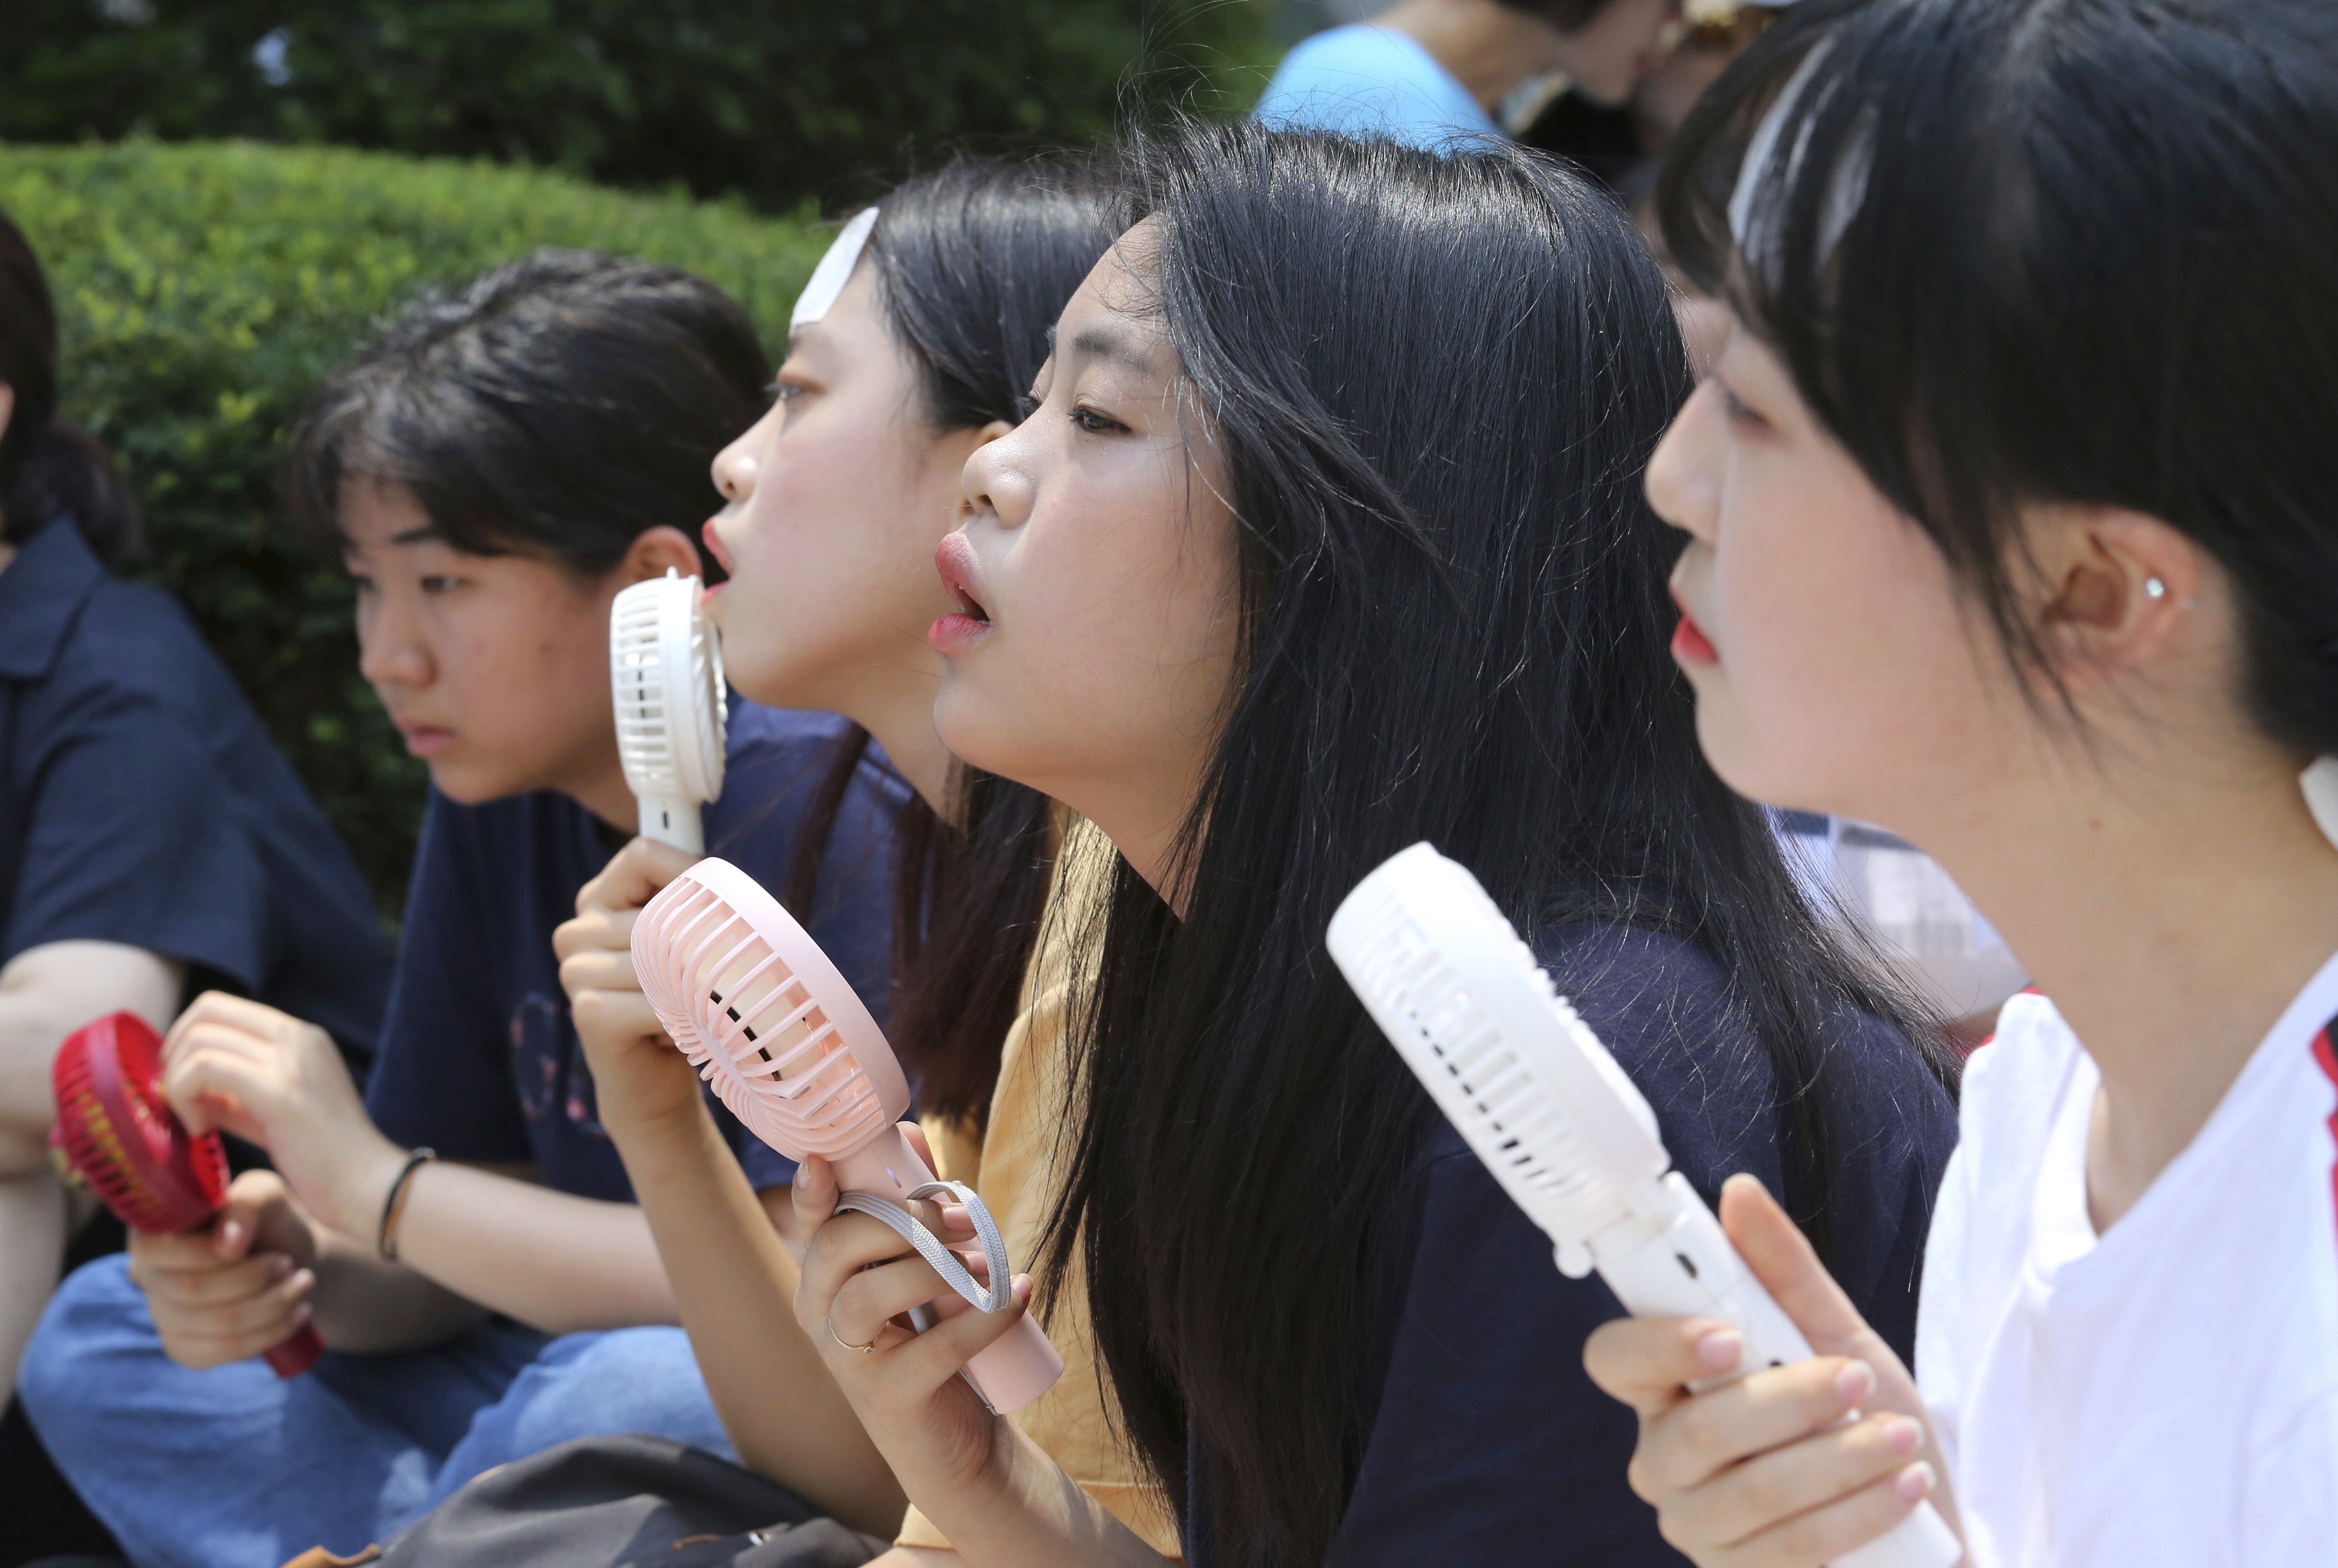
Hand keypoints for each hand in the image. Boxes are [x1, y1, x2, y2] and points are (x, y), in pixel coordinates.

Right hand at [127, 1169, 318, 1368]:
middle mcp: (147, 1274)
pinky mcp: (186, 1348)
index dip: (205, 1253)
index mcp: (152, 1230)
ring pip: (217, 1323)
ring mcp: (162, 1315)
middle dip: (253, 1278)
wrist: (295, 1259)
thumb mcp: (265, 1194)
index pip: (155, 1250)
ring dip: (273, 1303)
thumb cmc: (269, 1221)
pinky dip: (272, 1331)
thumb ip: (245, 1203)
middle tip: (288, 1263)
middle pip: (192, 1290)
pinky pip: (226, 1350)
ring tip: (304, 1282)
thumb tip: (226, 1243)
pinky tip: (298, 1313)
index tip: (249, 1246)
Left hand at [161, 992, 404, 1238]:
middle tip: (177, 1098)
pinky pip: (205, 1069)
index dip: (185, 1038)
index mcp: (302, 1037)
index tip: (181, 1083)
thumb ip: (234, 1092)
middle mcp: (298, 1037)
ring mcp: (291, 1060)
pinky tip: (199, 1130)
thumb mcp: (272, 1113)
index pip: (222, 1007)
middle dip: (174, 1053)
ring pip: (201, 1040)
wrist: (368, 1187)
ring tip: (193, 1122)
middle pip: (207, 1010)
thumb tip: (180, 1085)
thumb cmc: (324, 1160)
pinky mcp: (279, 1091)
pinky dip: (184, 1096)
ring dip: (178, 1081)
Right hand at [555, 835, 708, 1132]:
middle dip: (700, 944)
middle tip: (712, 979)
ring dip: (693, 986)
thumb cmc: (677, 1002)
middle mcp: (578, 930)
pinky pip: (657, 998)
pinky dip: (684, 1015)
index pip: (643, 853)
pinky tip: (679, 1030)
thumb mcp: (685, 943)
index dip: (689, 869)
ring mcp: (575, 970)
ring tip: (691, 1007)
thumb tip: (722, 886)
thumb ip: (694, 904)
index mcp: (597, 901)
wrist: (655, 1080)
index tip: (718, 902)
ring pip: (661, 953)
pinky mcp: (589, 1010)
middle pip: (659, 908)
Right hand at [791, 1134, 1022, 1505]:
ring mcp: (848, 1360)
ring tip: (991, 1266)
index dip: (810, 1193)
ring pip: (871, 1294)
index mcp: (823, 1277)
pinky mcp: (889, 1398)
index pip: (811, 1226)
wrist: (954, 1440)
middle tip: (965, 1221)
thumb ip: (914, 1206)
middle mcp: (820, 1315)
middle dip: (907, 1220)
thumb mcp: (921, 1270)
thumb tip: (908, 1132)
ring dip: (940, 1267)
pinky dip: (985, 1316)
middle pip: (838, 1247)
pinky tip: (1020, 1293)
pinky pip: (934, 1347)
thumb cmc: (935, 1339)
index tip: (819, 1163)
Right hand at [1582, 1175, 1961, 1566]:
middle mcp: (1664, 1460)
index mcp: (1665, 1389)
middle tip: (1854, 1379)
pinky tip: (1903, 1485)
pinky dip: (1858, 1510)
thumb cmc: (1863, 1415)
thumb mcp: (1836, 1334)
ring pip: (1750, 1493)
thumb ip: (1784, 1270)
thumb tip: (1739, 1191)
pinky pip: (1793, 1549)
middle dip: (1786, 1402)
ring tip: (1900, 1436)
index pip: (1615, 1360)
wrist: (1924, 1518)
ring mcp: (1699, 1529)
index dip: (1659, 1345)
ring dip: (1838, 1459)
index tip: (1728, 1333)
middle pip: (1694, 1432)